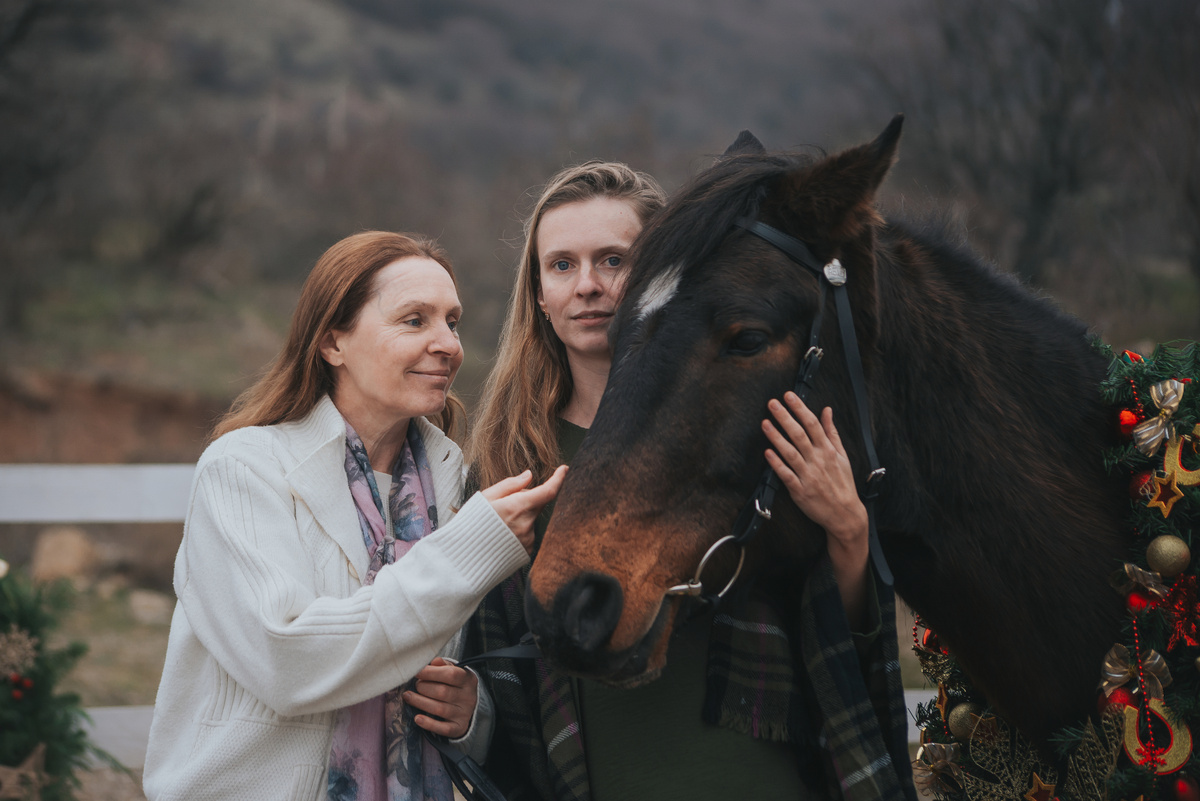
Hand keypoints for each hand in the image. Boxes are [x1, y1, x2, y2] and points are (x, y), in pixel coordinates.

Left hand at [404, 657, 478, 738]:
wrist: (469, 706)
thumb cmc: (456, 685)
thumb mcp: (455, 671)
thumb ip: (443, 665)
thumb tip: (434, 661)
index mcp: (468, 679)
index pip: (450, 674)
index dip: (430, 673)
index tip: (416, 671)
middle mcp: (468, 697)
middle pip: (443, 692)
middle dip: (424, 688)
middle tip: (416, 685)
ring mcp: (464, 713)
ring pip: (439, 709)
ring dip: (420, 702)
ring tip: (408, 696)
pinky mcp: (458, 728)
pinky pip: (443, 728)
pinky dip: (429, 724)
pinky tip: (417, 718)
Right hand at [481, 465, 567, 554]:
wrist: (466, 556)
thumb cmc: (472, 523)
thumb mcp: (486, 497)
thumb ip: (510, 485)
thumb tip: (529, 475)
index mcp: (517, 507)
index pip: (548, 491)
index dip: (558, 479)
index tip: (564, 469)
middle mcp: (527, 524)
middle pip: (539, 503)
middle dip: (529, 498)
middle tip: (507, 502)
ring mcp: (528, 539)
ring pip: (532, 519)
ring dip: (523, 516)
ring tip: (500, 523)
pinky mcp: (527, 550)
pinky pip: (529, 533)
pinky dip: (520, 530)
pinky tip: (504, 534)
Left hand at [763, 393, 870, 624]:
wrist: (845, 513)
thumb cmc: (842, 482)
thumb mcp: (842, 455)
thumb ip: (831, 432)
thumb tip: (827, 410)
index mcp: (828, 450)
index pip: (813, 424)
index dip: (800, 408)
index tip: (789, 395)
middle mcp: (818, 461)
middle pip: (799, 435)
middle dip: (785, 417)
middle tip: (772, 403)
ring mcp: (808, 476)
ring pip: (791, 453)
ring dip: (777, 437)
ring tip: (765, 423)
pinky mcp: (800, 491)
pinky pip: (786, 475)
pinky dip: (777, 464)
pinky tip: (767, 452)